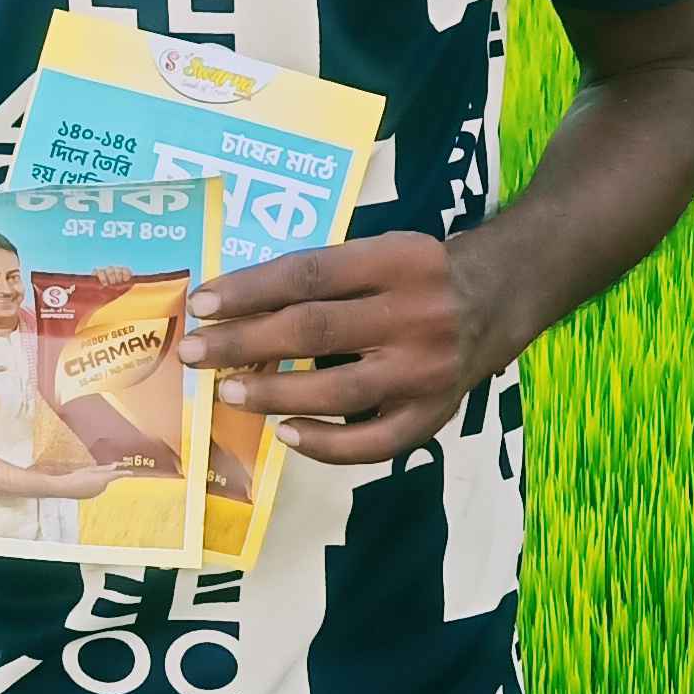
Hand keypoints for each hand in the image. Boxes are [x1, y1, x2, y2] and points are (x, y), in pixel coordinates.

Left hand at [178, 233, 512, 468]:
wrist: (499, 297)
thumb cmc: (418, 273)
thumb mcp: (381, 250)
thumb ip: (324, 275)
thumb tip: (237, 307)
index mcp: (396, 260)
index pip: (307, 275)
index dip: (248, 291)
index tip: (201, 304)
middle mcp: (415, 314)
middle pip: (314, 331)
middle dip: (243, 344)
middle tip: (193, 352)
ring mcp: (426, 370)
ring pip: (338, 391)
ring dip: (273, 395)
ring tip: (227, 393)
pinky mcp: (435, 413)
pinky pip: (374, 443)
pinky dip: (325, 443)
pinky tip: (286, 434)